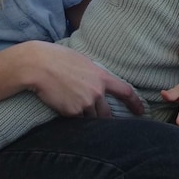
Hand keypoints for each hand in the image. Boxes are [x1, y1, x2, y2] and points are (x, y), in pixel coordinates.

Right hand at [25, 41, 143, 117]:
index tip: (140, 112)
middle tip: (98, 119)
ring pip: (91, 119)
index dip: (135, 103)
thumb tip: (97, 83)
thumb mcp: (82, 61)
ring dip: (85, 117)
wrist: (38, 66)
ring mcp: (85, 103)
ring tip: (72, 106)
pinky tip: (61, 105)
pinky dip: (71, 116)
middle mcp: (97, 92)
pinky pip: (76, 120)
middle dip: (104, 118)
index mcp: (101, 76)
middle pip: (107, 114)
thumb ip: (93, 74)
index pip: (126, 91)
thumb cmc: (57, 58)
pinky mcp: (72, 112)